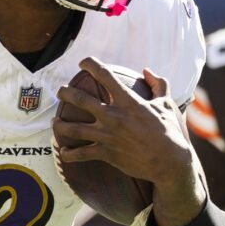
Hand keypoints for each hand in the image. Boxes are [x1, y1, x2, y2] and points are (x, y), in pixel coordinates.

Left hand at [53, 58, 204, 225]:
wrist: (170, 162)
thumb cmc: (170, 132)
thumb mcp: (167, 104)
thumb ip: (158, 84)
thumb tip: (147, 70)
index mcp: (128, 101)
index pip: (105, 76)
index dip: (91, 65)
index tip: (83, 63)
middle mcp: (114, 116)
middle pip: (80, 99)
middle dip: (66, 92)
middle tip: (61, 91)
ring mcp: (107, 136)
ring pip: (74, 128)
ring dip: (60, 124)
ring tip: (55, 121)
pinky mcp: (106, 153)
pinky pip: (81, 153)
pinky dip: (69, 154)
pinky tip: (64, 152)